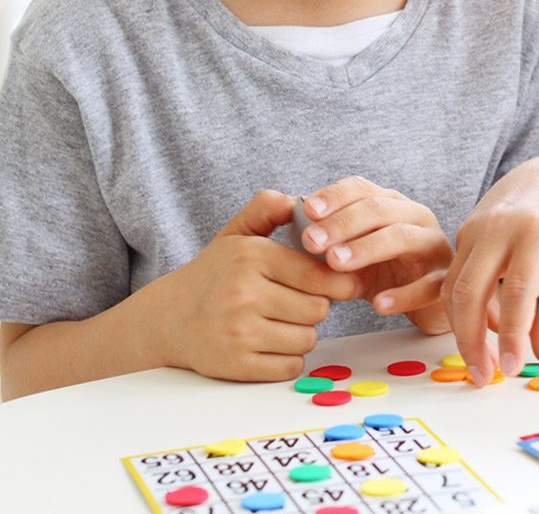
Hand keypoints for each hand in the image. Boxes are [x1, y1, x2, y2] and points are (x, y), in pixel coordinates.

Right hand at [150, 190, 361, 381]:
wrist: (167, 318)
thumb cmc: (214, 274)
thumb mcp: (237, 232)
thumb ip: (268, 207)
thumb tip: (302, 200)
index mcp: (251, 257)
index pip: (317, 274)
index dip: (336, 281)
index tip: (342, 283)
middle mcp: (244, 294)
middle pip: (318, 309)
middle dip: (316, 307)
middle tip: (299, 302)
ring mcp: (238, 332)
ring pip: (307, 339)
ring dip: (303, 333)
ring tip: (284, 322)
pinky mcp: (234, 364)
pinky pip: (289, 366)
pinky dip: (289, 359)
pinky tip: (273, 344)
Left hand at [296, 176, 452, 334]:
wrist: (428, 302)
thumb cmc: (386, 271)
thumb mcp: (356, 252)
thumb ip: (330, 240)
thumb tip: (290, 225)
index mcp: (392, 204)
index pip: (362, 188)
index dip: (335, 196)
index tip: (308, 209)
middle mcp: (415, 217)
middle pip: (379, 209)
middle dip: (342, 223)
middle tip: (311, 241)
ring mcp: (433, 246)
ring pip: (403, 237)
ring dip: (367, 248)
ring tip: (336, 263)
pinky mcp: (444, 279)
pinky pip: (426, 285)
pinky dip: (402, 295)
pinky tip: (378, 303)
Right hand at [442, 154, 538, 386]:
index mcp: (536, 231)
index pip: (517, 292)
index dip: (512, 335)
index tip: (514, 368)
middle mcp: (499, 226)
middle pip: (470, 292)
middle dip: (470, 341)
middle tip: (484, 377)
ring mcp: (476, 225)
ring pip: (453, 286)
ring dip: (460, 330)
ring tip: (481, 362)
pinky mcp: (464, 229)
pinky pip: (455, 274)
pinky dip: (462, 307)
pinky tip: (483, 327)